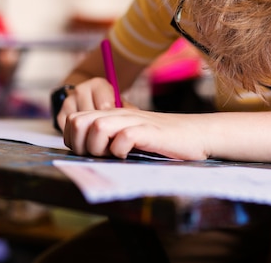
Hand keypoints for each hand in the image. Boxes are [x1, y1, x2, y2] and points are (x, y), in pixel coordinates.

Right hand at [56, 77, 131, 131]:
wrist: (88, 98)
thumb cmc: (109, 103)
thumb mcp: (120, 102)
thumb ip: (128, 110)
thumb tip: (134, 124)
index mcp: (98, 84)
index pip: (105, 106)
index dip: (112, 121)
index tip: (116, 127)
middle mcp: (81, 90)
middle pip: (92, 117)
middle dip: (101, 130)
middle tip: (108, 137)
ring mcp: (69, 101)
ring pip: (80, 125)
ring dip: (90, 135)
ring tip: (99, 138)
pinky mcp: (60, 115)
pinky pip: (69, 132)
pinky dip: (79, 138)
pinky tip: (87, 138)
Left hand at [63, 108, 208, 160]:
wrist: (197, 134)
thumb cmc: (164, 141)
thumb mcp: (132, 136)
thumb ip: (111, 138)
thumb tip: (84, 151)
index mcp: (113, 115)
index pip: (73, 120)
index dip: (74, 140)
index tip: (89, 152)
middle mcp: (119, 115)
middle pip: (78, 122)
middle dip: (81, 145)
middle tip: (99, 156)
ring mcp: (134, 121)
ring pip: (97, 127)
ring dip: (99, 148)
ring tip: (113, 156)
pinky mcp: (149, 132)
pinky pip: (123, 137)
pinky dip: (121, 150)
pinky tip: (129, 155)